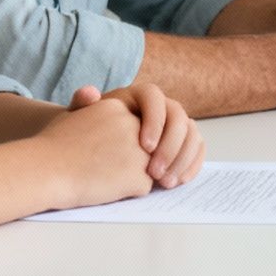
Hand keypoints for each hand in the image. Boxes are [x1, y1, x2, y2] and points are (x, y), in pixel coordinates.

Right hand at [36, 93, 165, 208]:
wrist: (44, 171)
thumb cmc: (51, 146)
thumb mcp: (72, 115)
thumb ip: (91, 107)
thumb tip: (93, 92)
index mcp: (120, 107)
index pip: (131, 127)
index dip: (112, 143)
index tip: (91, 148)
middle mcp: (136, 125)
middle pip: (142, 146)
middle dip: (124, 158)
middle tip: (95, 163)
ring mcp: (141, 151)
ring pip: (146, 166)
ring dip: (126, 174)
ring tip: (98, 173)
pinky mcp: (140, 177)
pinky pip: (142, 187)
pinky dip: (126, 191)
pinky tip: (103, 186)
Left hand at [67, 84, 204, 189]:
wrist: (91, 151)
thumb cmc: (85, 135)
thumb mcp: (79, 118)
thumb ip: (82, 104)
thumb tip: (89, 93)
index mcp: (139, 96)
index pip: (155, 98)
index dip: (154, 121)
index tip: (144, 147)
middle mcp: (162, 106)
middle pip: (179, 117)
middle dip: (170, 146)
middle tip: (156, 171)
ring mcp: (175, 125)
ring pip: (191, 134)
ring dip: (182, 159)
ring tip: (165, 182)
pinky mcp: (182, 143)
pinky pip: (196, 149)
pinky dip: (191, 164)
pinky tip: (179, 180)